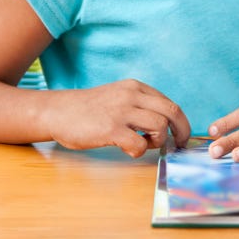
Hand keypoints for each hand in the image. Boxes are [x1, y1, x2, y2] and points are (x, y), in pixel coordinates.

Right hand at [43, 79, 190, 157]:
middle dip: (181, 131)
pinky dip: (139, 151)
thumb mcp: (119, 97)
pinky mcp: (110, 129)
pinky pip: (139, 144)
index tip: (180, 135)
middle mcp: (132, 95)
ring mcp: (121, 111)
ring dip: (158, 141)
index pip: (170, 103)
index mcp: (136, 87)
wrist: (57, 111)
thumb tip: (165, 124)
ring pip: (160, 126)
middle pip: (172, 112)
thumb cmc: (89, 109)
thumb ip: (140, 105)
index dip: (181, 122)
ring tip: (143, 144)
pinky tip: (127, 149)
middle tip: (178, 145)